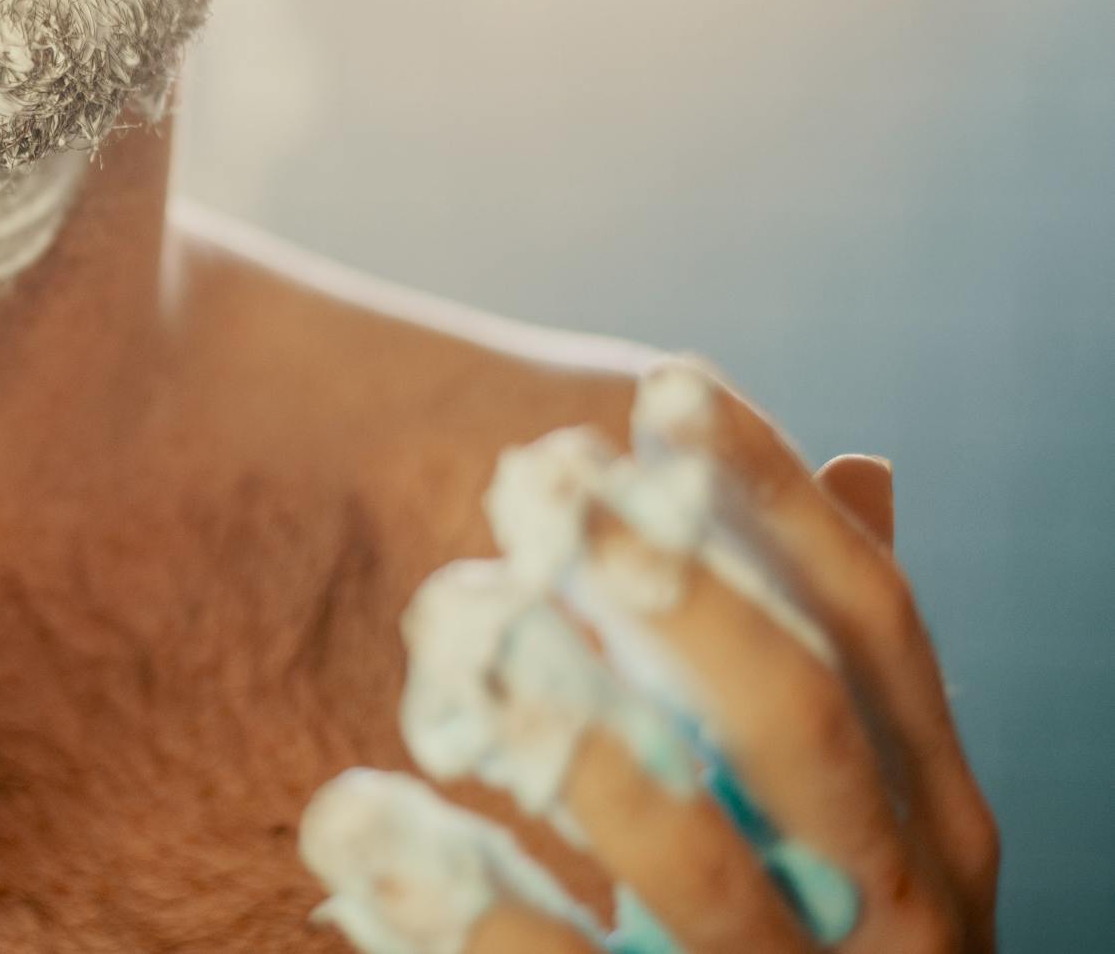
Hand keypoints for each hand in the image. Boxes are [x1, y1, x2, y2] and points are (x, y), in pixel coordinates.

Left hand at [300, 358, 997, 953]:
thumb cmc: (815, 939)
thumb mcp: (850, 815)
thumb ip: (831, 669)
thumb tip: (859, 468)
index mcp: (931, 813)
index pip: (874, 626)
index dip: (776, 502)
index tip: (665, 386)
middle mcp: (898, 904)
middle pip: (803, 725)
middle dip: (686, 598)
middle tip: (555, 487)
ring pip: (703, 869)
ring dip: (581, 741)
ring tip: (469, 623)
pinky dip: (464, 908)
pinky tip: (353, 816)